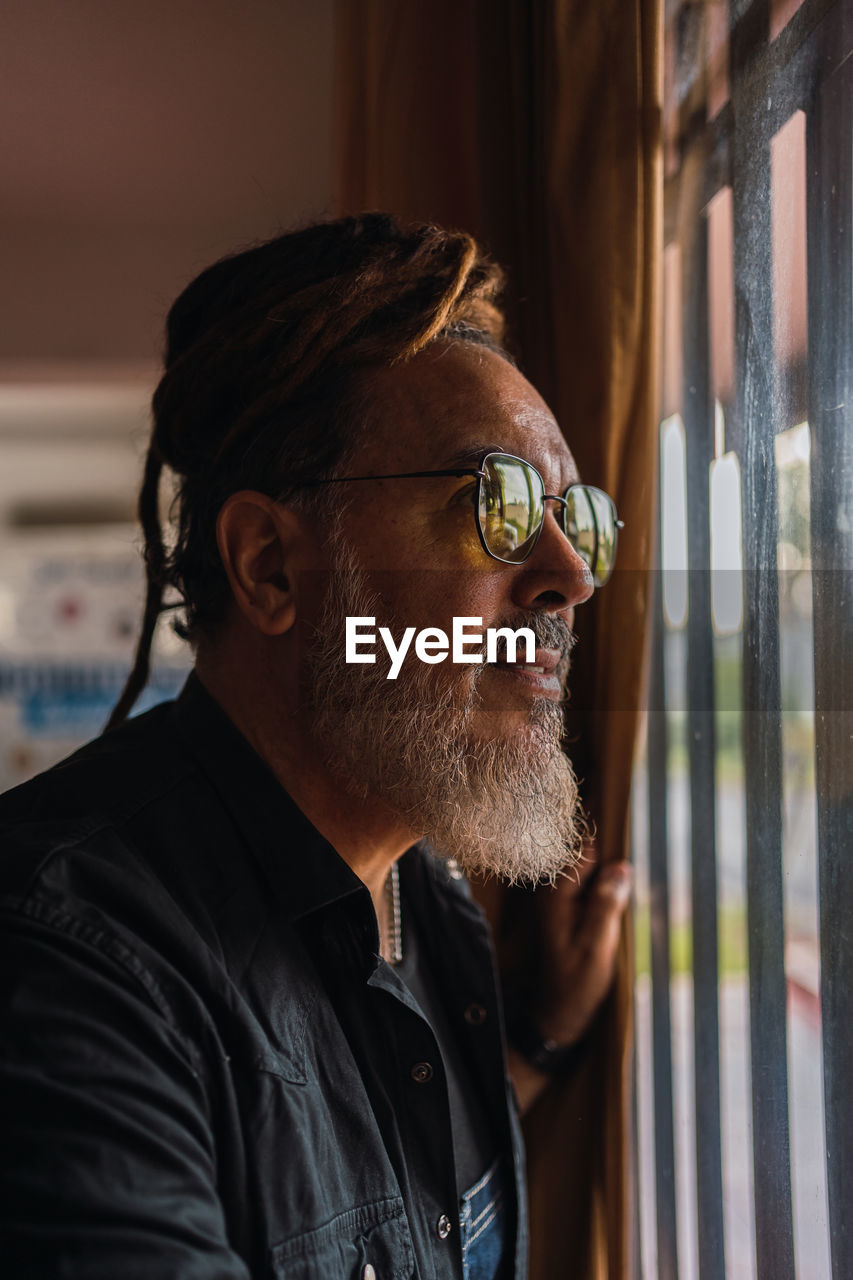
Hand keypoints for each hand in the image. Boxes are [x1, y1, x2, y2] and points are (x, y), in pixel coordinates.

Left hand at [533, 844, 631, 1047]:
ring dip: (612, 878)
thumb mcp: (597, 947)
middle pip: (589, 857)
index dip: (610, 853)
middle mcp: (555, 891)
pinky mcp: (571, 908)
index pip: (585, 851)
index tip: (629, 865)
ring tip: (626, 896)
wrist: (561, 1010)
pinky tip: (619, 905)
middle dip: (612, 865)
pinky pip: (592, 886)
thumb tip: (621, 867)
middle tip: (629, 887)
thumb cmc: (578, 982)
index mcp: (557, 896)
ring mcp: (562, 899)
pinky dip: (607, 890)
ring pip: (593, 871)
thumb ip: (606, 905)